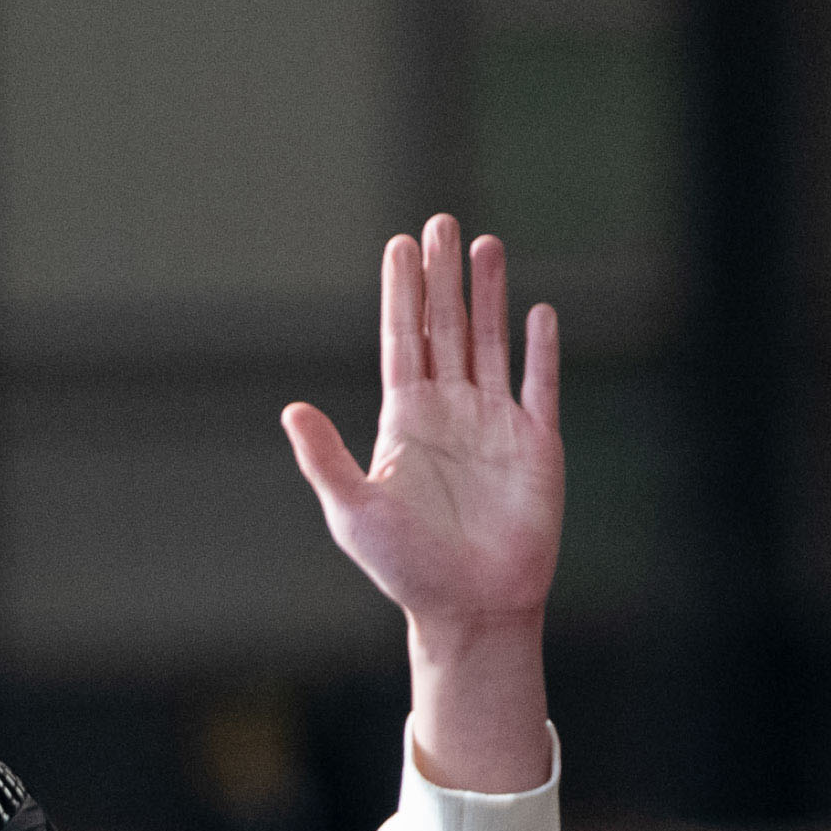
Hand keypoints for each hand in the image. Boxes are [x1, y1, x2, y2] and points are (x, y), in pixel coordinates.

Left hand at [283, 217, 559, 786]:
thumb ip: (325, 458)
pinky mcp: (536, 444)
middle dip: (443, 276)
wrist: (471, 608)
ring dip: (489, 295)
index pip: (403, 341)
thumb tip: (290, 409)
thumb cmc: (406, 568)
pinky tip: (538, 311)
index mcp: (405, 420)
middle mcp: (450, 411)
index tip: (400, 245)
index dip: (402, 293)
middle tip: (441, 222)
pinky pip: (540, 385)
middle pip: (446, 327)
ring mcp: (495, 424)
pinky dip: (541, 349)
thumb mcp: (354, 511)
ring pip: (491, 342)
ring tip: (485, 244)